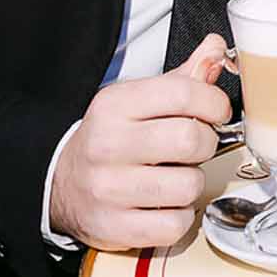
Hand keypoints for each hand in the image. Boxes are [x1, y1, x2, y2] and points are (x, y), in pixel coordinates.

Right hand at [50, 33, 232, 250]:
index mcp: (115, 105)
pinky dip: (180, 217)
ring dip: (193, 183)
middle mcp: (108, 145)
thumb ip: (182, 76)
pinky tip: (165, 205)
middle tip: (195, 146)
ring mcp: (109, 189)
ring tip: (177, 177)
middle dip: (206, 143)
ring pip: (188, 185)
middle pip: (191, 140)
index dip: (214, 102)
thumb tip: (216, 49)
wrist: (60, 183)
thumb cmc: (111, 138)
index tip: (216, 111)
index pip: (184, 92)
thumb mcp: (137, 99)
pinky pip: (175, 225)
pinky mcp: (114, 227)